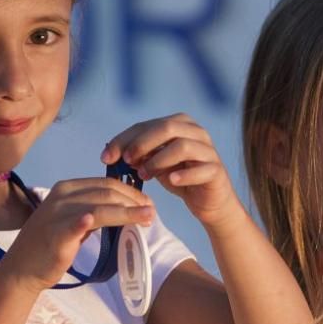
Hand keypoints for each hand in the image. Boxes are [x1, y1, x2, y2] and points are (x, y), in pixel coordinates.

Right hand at [0, 177, 154, 290]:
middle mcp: (61, 196)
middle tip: (152, 214)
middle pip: (106, 192)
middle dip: (134, 201)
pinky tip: (94, 221)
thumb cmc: (50, 244)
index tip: (147, 204)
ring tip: (148, 218)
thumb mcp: (71, 219)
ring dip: (127, 212)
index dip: (131, 192)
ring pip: (100, 207)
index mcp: (66, 189)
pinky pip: (75, 225)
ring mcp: (57, 214)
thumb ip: (93, 210)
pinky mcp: (56, 235)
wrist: (23, 267)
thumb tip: (125, 208)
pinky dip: (85, 221)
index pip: (105, 183)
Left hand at [101, 113, 241, 228]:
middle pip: (166, 128)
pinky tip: (171, 180)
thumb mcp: (153, 163)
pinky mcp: (216, 170)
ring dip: (158, 160)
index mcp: (179, 124)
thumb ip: (137, 155)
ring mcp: (208, 150)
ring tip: (144, 175)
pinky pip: (201, 169)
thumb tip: (112, 154)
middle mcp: (196, 132)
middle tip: (127, 160)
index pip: (146, 125)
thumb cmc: (177, 175)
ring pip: (182, 146)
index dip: (124, 139)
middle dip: (141, 144)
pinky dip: (183, 174)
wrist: (207, 199)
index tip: (106, 157)